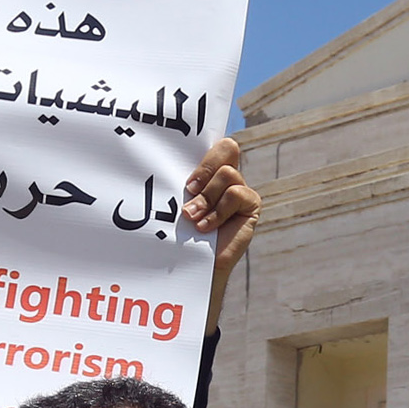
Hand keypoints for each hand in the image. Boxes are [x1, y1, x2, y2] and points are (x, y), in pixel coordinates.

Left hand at [187, 136, 258, 328]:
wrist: (193, 265)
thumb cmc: (179, 233)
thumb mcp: (177, 202)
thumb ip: (182, 184)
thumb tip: (157, 163)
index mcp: (208, 170)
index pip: (211, 142)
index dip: (202, 145)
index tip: (184, 170)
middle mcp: (226, 176)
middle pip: (227, 146)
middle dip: (205, 167)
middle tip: (189, 189)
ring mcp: (241, 189)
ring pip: (228, 173)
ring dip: (206, 198)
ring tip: (192, 217)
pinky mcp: (251, 205)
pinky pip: (236, 193)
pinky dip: (218, 211)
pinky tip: (205, 227)